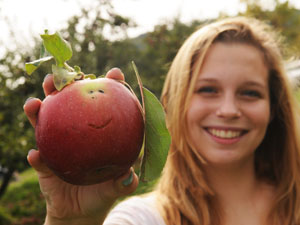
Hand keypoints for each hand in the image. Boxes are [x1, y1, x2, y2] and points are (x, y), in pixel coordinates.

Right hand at [24, 68, 137, 224]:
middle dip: (61, 85)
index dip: (110, 86)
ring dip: (38, 111)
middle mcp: (76, 132)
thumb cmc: (103, 192)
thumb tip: (129, 175)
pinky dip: (37, 156)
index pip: (104, 103)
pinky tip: (36, 155)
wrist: (81, 211)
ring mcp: (58, 144)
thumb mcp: (117, 187)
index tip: (115, 74)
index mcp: (97, 132)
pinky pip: (39, 158)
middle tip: (57, 78)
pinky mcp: (44, 163)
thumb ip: (124, 182)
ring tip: (35, 104)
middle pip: (68, 103)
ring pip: (45, 122)